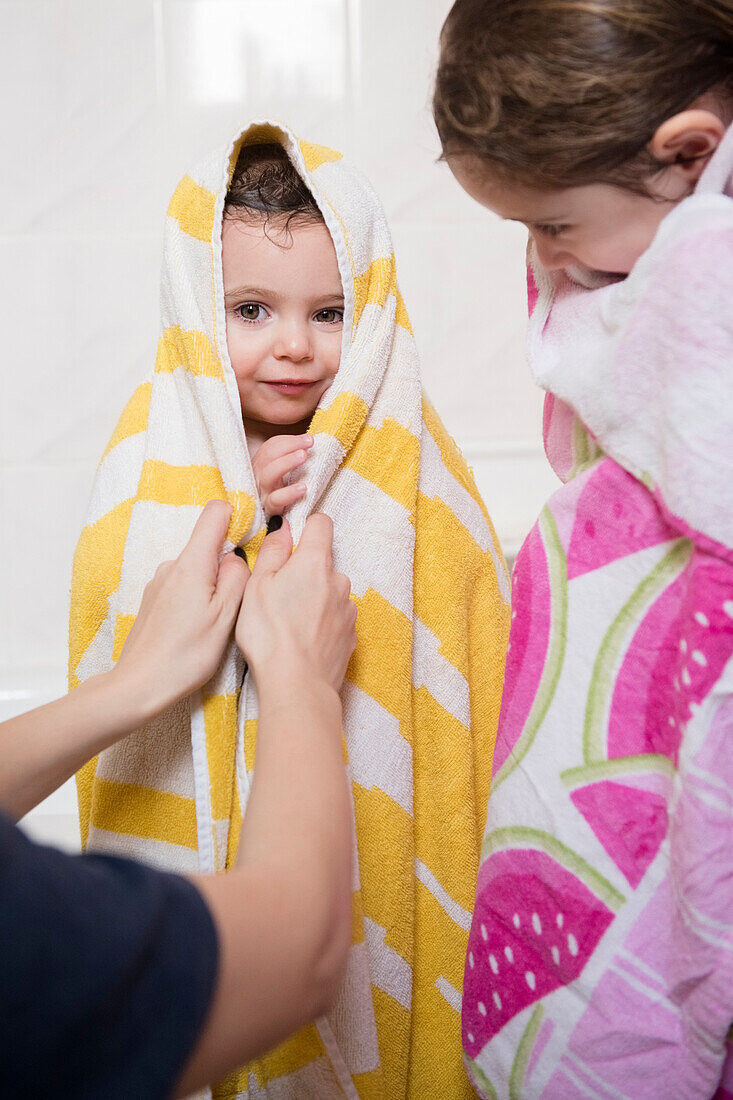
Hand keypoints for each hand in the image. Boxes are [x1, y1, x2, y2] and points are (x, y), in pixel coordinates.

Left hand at [115, 501, 248, 714]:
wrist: (139, 685)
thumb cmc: (186, 655)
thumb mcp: (226, 615)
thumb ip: (239, 577)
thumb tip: (238, 556)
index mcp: (192, 563)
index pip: (215, 513)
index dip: (237, 519)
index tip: (249, 543)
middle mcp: (171, 565)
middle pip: (209, 546)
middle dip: (228, 567)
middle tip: (234, 606)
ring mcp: (159, 582)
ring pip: (198, 570)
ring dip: (212, 588)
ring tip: (213, 625)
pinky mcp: (154, 600)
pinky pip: (184, 587)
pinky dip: (196, 601)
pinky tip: (195, 631)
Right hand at [235, 514, 356, 693]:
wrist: (297, 685)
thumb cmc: (270, 635)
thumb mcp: (257, 586)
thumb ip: (272, 551)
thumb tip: (283, 528)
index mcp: (315, 562)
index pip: (321, 524)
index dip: (305, 528)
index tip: (291, 541)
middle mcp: (339, 580)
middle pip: (323, 563)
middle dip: (304, 572)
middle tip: (279, 595)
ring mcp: (349, 609)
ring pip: (330, 591)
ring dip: (314, 598)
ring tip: (290, 623)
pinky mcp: (352, 634)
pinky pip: (336, 617)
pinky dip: (322, 622)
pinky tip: (303, 639)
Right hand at [252, 433, 312, 517]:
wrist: (277, 528)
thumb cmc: (284, 496)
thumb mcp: (287, 475)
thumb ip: (295, 458)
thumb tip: (311, 442)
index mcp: (263, 467)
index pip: (270, 448)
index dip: (289, 441)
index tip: (309, 439)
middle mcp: (259, 478)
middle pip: (267, 457)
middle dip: (288, 447)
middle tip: (308, 443)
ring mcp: (262, 494)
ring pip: (268, 475)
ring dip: (286, 462)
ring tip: (304, 457)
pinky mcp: (269, 510)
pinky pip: (276, 500)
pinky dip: (289, 493)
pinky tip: (303, 488)